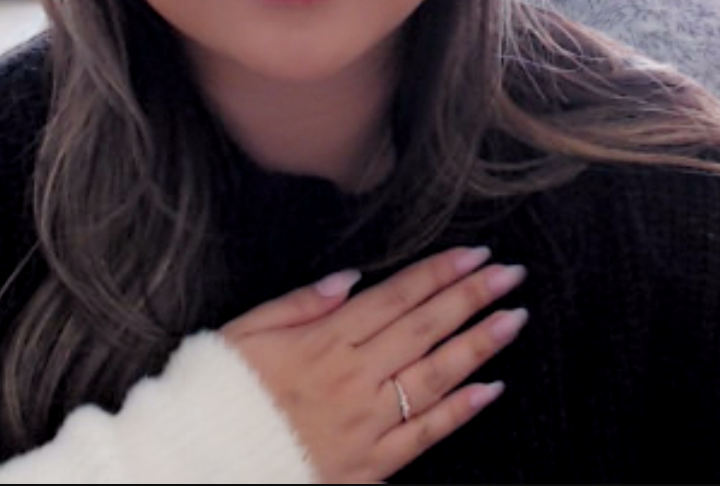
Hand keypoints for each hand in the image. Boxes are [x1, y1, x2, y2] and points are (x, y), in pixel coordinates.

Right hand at [221, 246, 527, 483]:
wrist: (205, 463)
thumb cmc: (220, 395)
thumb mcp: (243, 332)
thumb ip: (298, 303)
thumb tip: (348, 278)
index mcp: (323, 340)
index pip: (396, 297)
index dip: (438, 273)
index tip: (474, 255)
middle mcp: (352, 377)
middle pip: (424, 328)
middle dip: (472, 297)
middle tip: (511, 275)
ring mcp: (365, 422)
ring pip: (434, 376)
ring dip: (479, 345)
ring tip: (514, 320)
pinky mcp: (370, 464)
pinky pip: (423, 435)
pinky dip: (460, 411)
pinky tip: (490, 389)